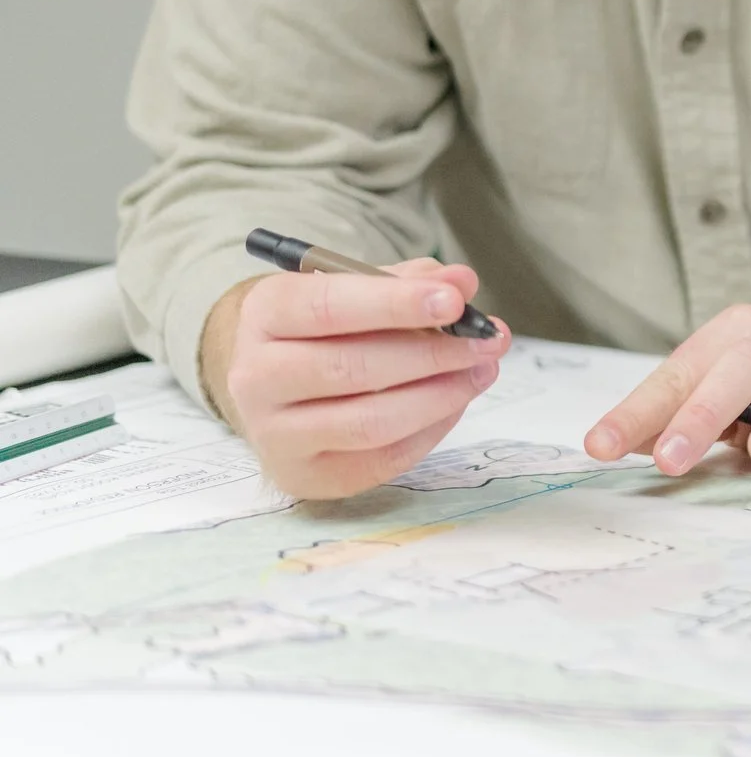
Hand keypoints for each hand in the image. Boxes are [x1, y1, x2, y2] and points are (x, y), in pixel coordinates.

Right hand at [204, 259, 510, 499]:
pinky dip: (431, 429)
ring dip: (441, 395)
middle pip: (351, 368)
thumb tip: (462, 281)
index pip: (328, 307)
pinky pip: (381, 459)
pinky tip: (455, 401)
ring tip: (482, 369)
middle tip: (488, 339)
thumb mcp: (359, 289)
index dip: (395, 304)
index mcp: (265, 313)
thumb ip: (410, 281)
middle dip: (433, 354)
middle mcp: (256, 375)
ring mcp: (273, 433)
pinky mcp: (304, 475)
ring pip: (370, 421)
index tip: (455, 301)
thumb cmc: (328, 328)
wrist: (276, 384)